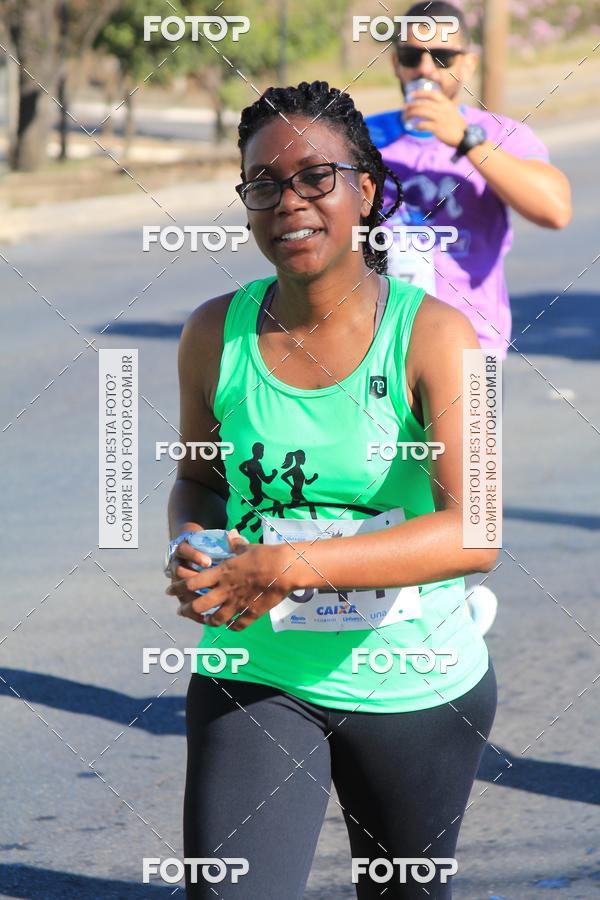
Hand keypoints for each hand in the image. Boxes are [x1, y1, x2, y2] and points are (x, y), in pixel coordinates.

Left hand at [166, 531, 292, 630]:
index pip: (192, 582)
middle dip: (187, 610)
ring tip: (206, 621)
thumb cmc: (265, 555)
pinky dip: (232, 627)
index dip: (178, 587)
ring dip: (208, 621)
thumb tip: (231, 535)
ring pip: (216, 619)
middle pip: (199, 605)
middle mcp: (226, 590)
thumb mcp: (247, 547)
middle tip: (182, 611)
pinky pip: (237, 626)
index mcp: (222, 573)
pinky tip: (230, 627)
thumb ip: (236, 545)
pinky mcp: (251, 613)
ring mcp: (238, 603)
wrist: (284, 569)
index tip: (170, 590)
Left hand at [403, 91, 465, 147]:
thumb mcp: (451, 111)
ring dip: (410, 114)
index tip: (411, 95)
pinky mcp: (437, 128)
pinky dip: (417, 126)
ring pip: (420, 112)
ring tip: (406, 118)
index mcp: (446, 102)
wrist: (464, 136)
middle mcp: (442, 108)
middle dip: (411, 106)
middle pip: (422, 103)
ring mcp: (439, 118)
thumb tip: (429, 105)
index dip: (419, 93)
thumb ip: (442, 106)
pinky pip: (423, 124)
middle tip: (405, 109)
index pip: (431, 94)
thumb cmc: (456, 125)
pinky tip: (416, 128)